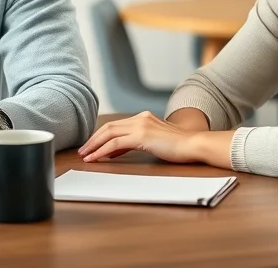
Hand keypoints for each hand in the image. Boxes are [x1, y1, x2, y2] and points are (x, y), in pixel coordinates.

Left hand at [78, 111, 200, 163]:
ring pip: (109, 134)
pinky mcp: (141, 136)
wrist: (194, 144)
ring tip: (85, 156)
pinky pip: (115, 144)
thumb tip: (118, 150)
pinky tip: (95, 159)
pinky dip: (102, 151)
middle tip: (83, 150)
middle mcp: (140, 118)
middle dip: (93, 139)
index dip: (102, 136)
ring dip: (94, 145)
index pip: (117, 125)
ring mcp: (140, 125)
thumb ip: (138, 142)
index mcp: (144, 117)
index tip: (93, 146)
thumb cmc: (179, 147)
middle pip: (109, 127)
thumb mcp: (156, 141)